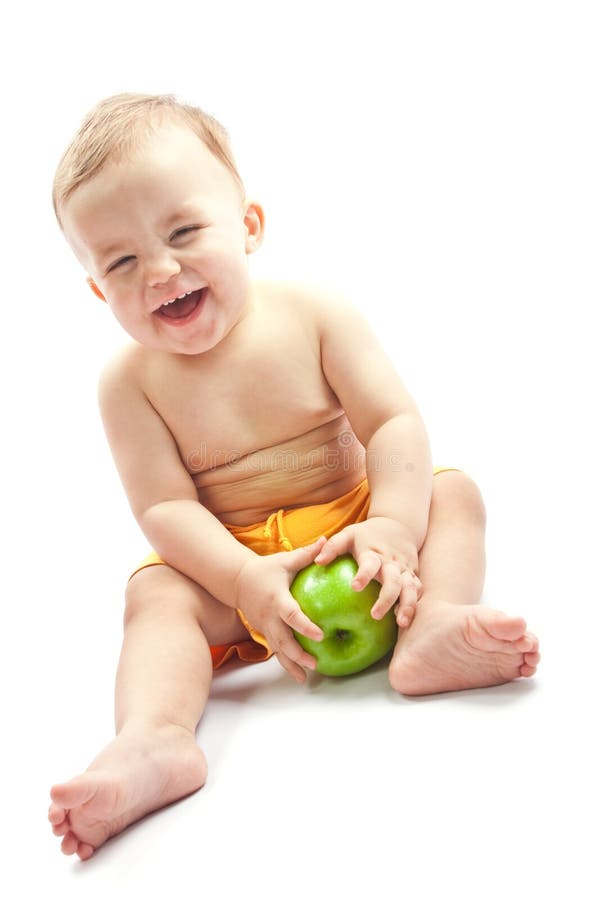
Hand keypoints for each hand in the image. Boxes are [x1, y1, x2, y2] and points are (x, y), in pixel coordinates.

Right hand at [233, 536, 326, 682]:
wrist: (237, 580)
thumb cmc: (266, 569)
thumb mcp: (286, 560)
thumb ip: (307, 554)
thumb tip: (327, 541)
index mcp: (277, 599)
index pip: (291, 615)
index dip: (304, 626)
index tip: (320, 635)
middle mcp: (269, 617)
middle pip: (282, 640)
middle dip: (297, 654)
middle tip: (315, 664)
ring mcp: (264, 627)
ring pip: (277, 650)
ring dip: (291, 665)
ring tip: (306, 678)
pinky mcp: (263, 632)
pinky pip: (275, 650)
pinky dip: (286, 663)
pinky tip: (299, 675)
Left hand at [313, 517, 421, 627]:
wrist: (399, 524)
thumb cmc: (367, 535)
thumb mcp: (349, 534)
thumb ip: (333, 547)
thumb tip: (317, 562)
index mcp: (373, 552)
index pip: (370, 563)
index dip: (364, 574)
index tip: (355, 587)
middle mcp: (391, 562)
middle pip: (393, 581)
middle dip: (386, 598)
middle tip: (375, 615)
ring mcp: (404, 569)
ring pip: (410, 588)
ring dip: (407, 605)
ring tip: (401, 623)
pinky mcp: (413, 575)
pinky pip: (417, 590)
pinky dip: (414, 604)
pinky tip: (407, 621)